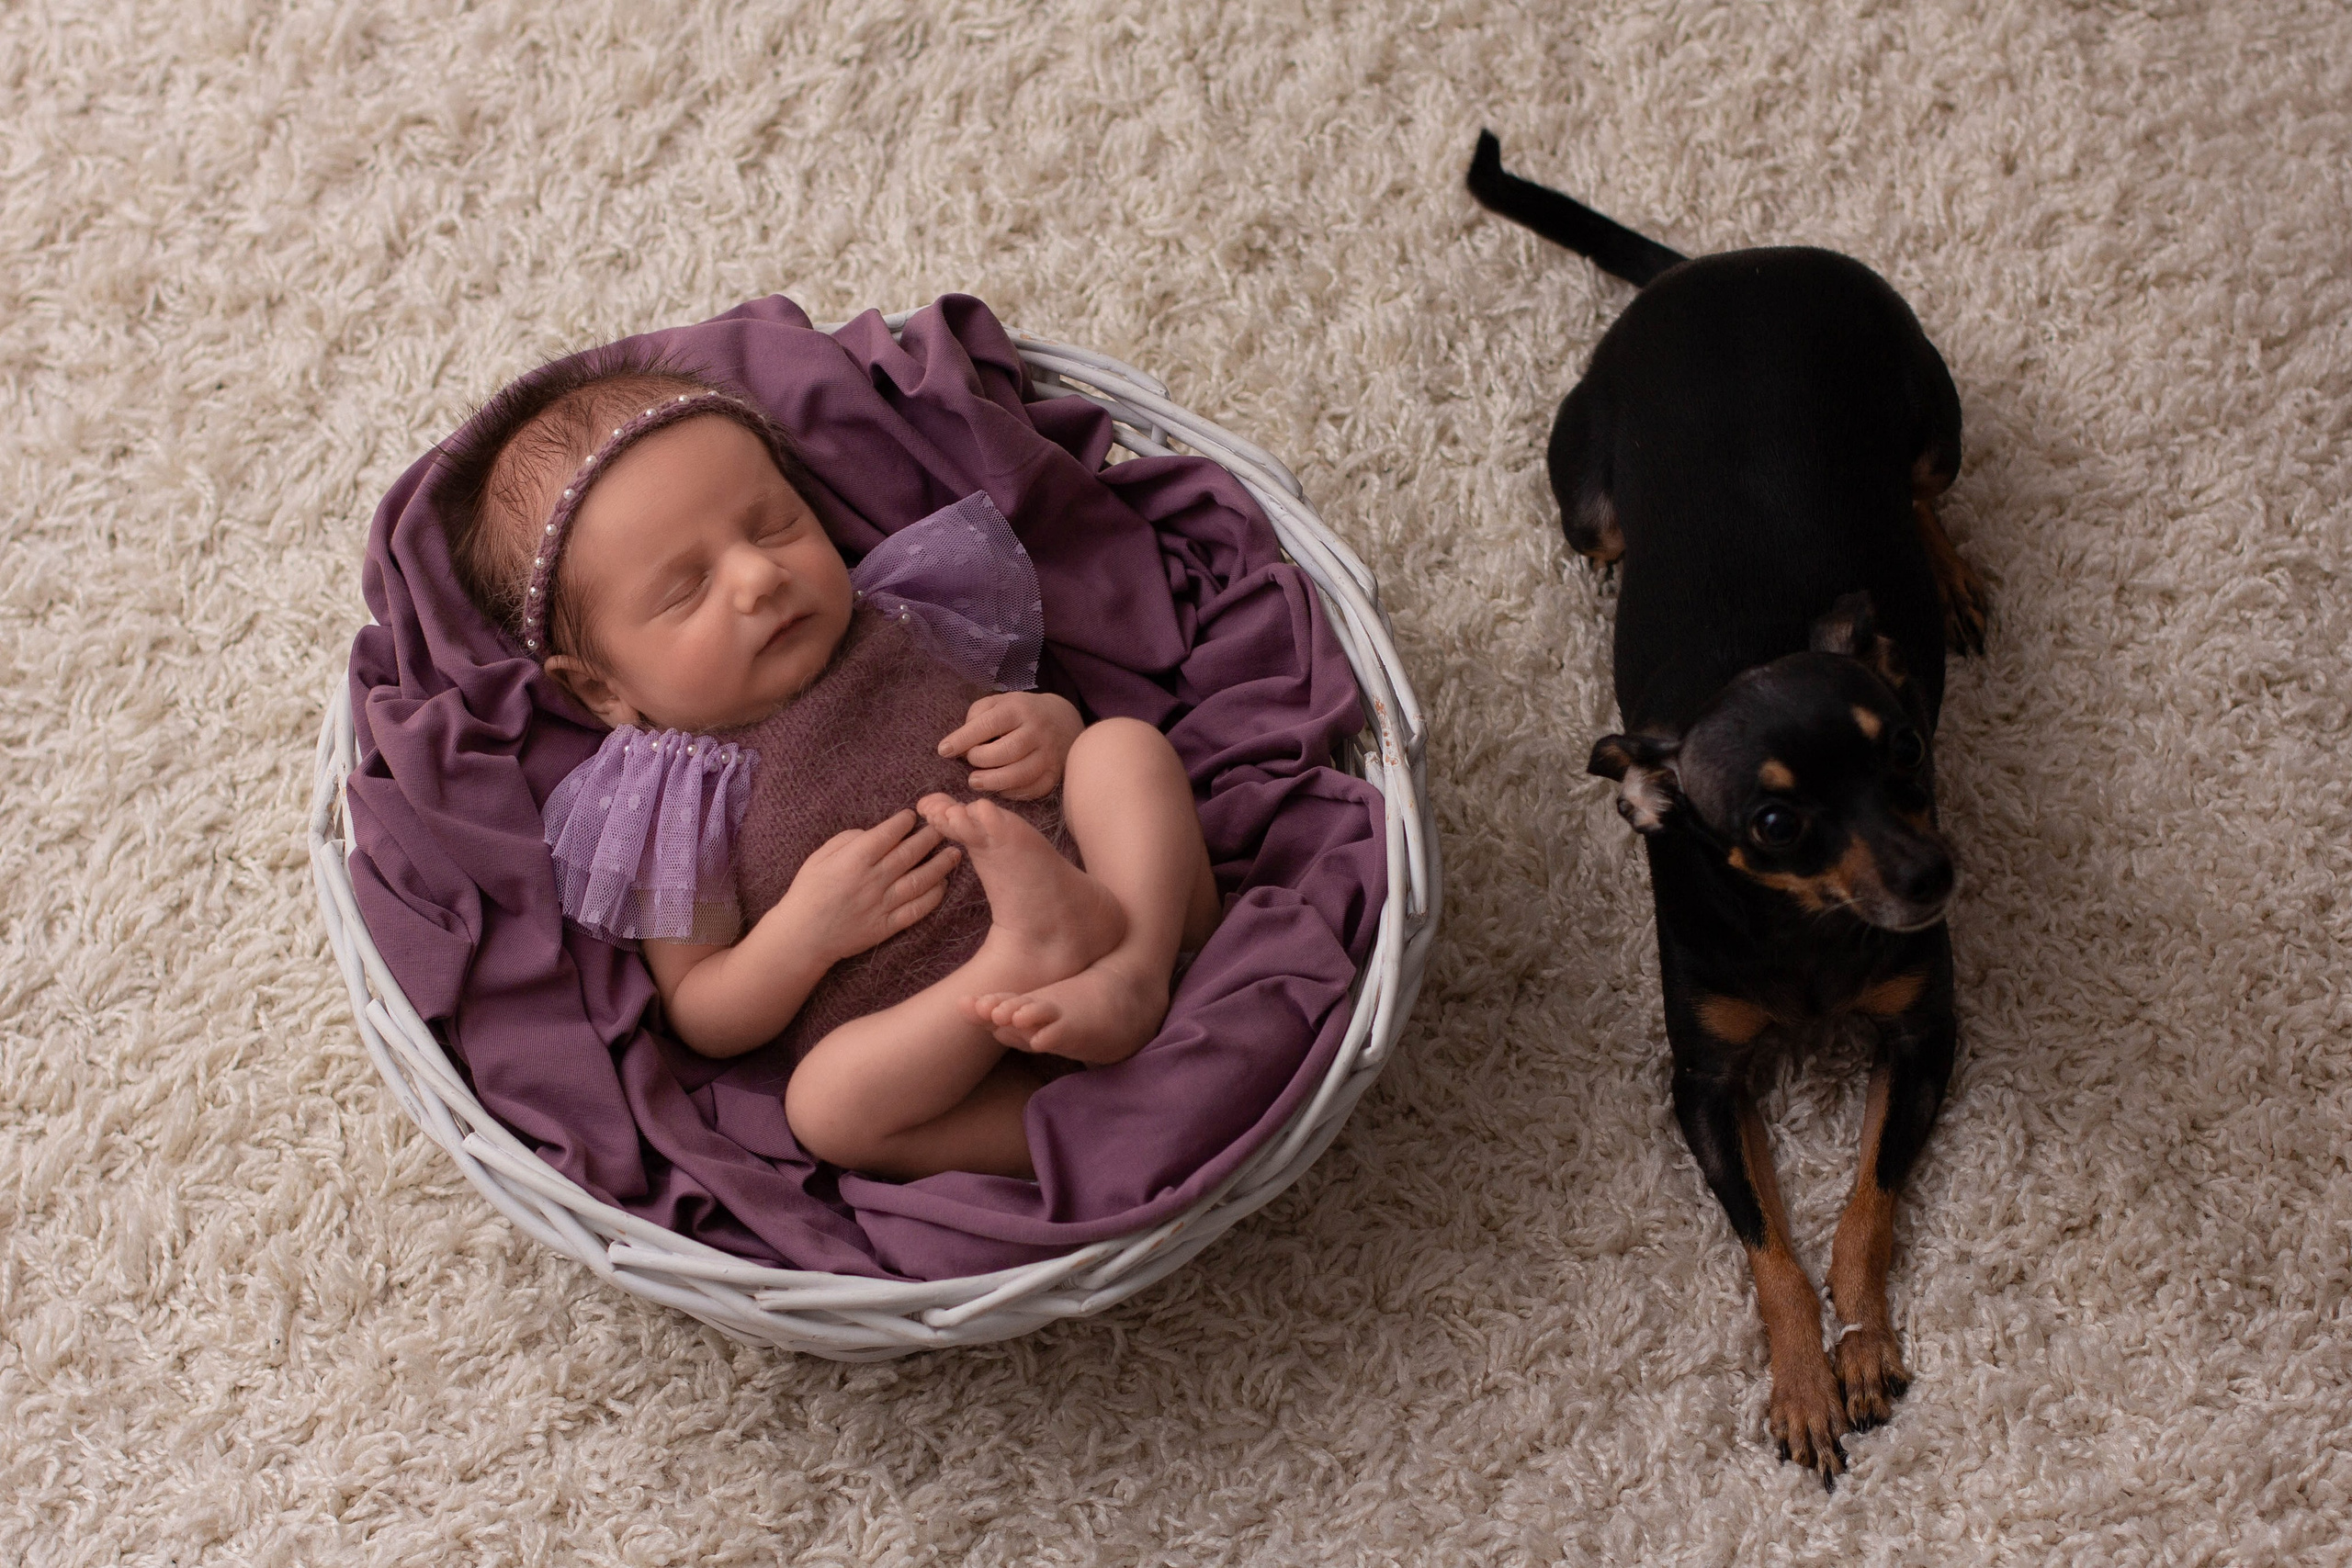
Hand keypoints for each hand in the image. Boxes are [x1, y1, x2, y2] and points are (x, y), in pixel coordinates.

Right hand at [775, 809, 960, 962]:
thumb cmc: (808, 892)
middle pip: (910, 853)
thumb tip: (874, 833)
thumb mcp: (819, 857)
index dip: (904, 822)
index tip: (913, 815)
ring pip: (920, 880)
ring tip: (955, 853)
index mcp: (854, 860)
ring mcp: (882, 904)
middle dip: (931, 837)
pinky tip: (943, 884)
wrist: (803, 936)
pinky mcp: (887, 926)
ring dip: (941, 865)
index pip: (888, 834)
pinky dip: (934, 896)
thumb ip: (848, 840)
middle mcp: (872, 880)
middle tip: (944, 827)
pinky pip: (917, 909)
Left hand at [937, 692, 1083, 798]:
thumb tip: (961, 743)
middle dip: (979, 760)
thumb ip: (977, 716)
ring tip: (976, 781)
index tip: (944, 750)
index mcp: (1019, 709)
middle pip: (1005, 751)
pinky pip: (1031, 789)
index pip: (987, 725)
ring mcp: (1049, 754)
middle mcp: (1037, 730)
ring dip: (992, 781)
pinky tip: (999, 787)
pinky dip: (1011, 792)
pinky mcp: (1054, 774)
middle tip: (969, 763)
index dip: (962, 739)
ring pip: (1019, 774)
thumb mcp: (999, 702)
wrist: (1063, 720)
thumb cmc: (1021, 713)